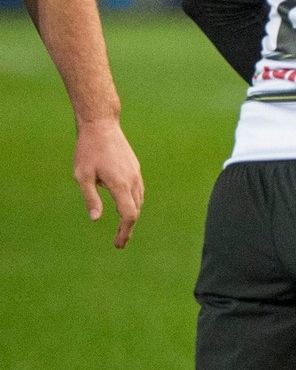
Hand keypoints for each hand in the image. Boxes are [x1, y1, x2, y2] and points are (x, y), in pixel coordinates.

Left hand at [75, 117, 142, 247]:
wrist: (102, 125)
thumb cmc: (88, 150)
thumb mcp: (82, 176)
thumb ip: (91, 198)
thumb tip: (96, 219)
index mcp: (120, 184)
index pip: (129, 214)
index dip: (124, 231)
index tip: (118, 243)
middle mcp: (132, 181)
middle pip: (136, 210)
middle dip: (128, 227)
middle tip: (118, 241)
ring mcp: (136, 174)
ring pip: (139, 201)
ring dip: (131, 215)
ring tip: (122, 225)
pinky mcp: (135, 168)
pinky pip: (138, 191)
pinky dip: (133, 203)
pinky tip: (124, 204)